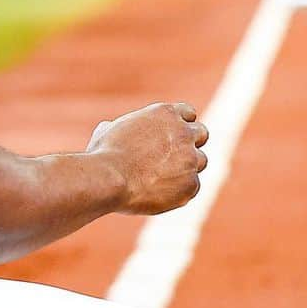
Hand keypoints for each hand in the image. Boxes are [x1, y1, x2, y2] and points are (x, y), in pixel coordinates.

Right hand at [87, 102, 208, 214]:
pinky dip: (179, 191)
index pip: (188, 114)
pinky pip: (192, 186)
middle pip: (202, 134)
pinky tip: (157, 194)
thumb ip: (120, 128)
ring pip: (200, 161)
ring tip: (161, 179)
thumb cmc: (104, 154)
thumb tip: (109, 128)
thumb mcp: (108, 131)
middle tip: (175, 157)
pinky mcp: (191, 184)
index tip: (172, 137)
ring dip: (187, 168)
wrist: (110, 178)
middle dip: (191, 144)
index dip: (181, 125)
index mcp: (165, 114)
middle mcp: (183, 133)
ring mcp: (190, 158)